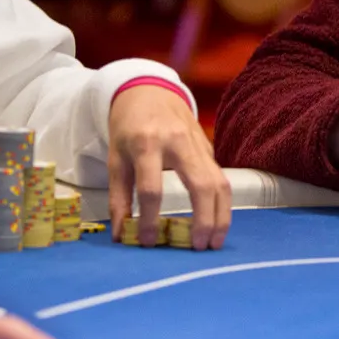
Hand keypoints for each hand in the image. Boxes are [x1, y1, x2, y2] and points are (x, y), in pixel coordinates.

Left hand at [108, 85, 230, 249]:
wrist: (149, 91)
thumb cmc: (128, 128)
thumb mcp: (115, 159)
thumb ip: (119, 198)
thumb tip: (122, 235)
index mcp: (147, 144)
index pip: (152, 188)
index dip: (150, 219)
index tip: (148, 242)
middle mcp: (178, 143)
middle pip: (201, 185)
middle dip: (203, 219)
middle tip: (199, 247)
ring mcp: (199, 144)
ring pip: (220, 182)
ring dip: (222, 215)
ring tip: (215, 242)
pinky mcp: (209, 149)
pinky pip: (221, 178)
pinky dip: (223, 204)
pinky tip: (218, 224)